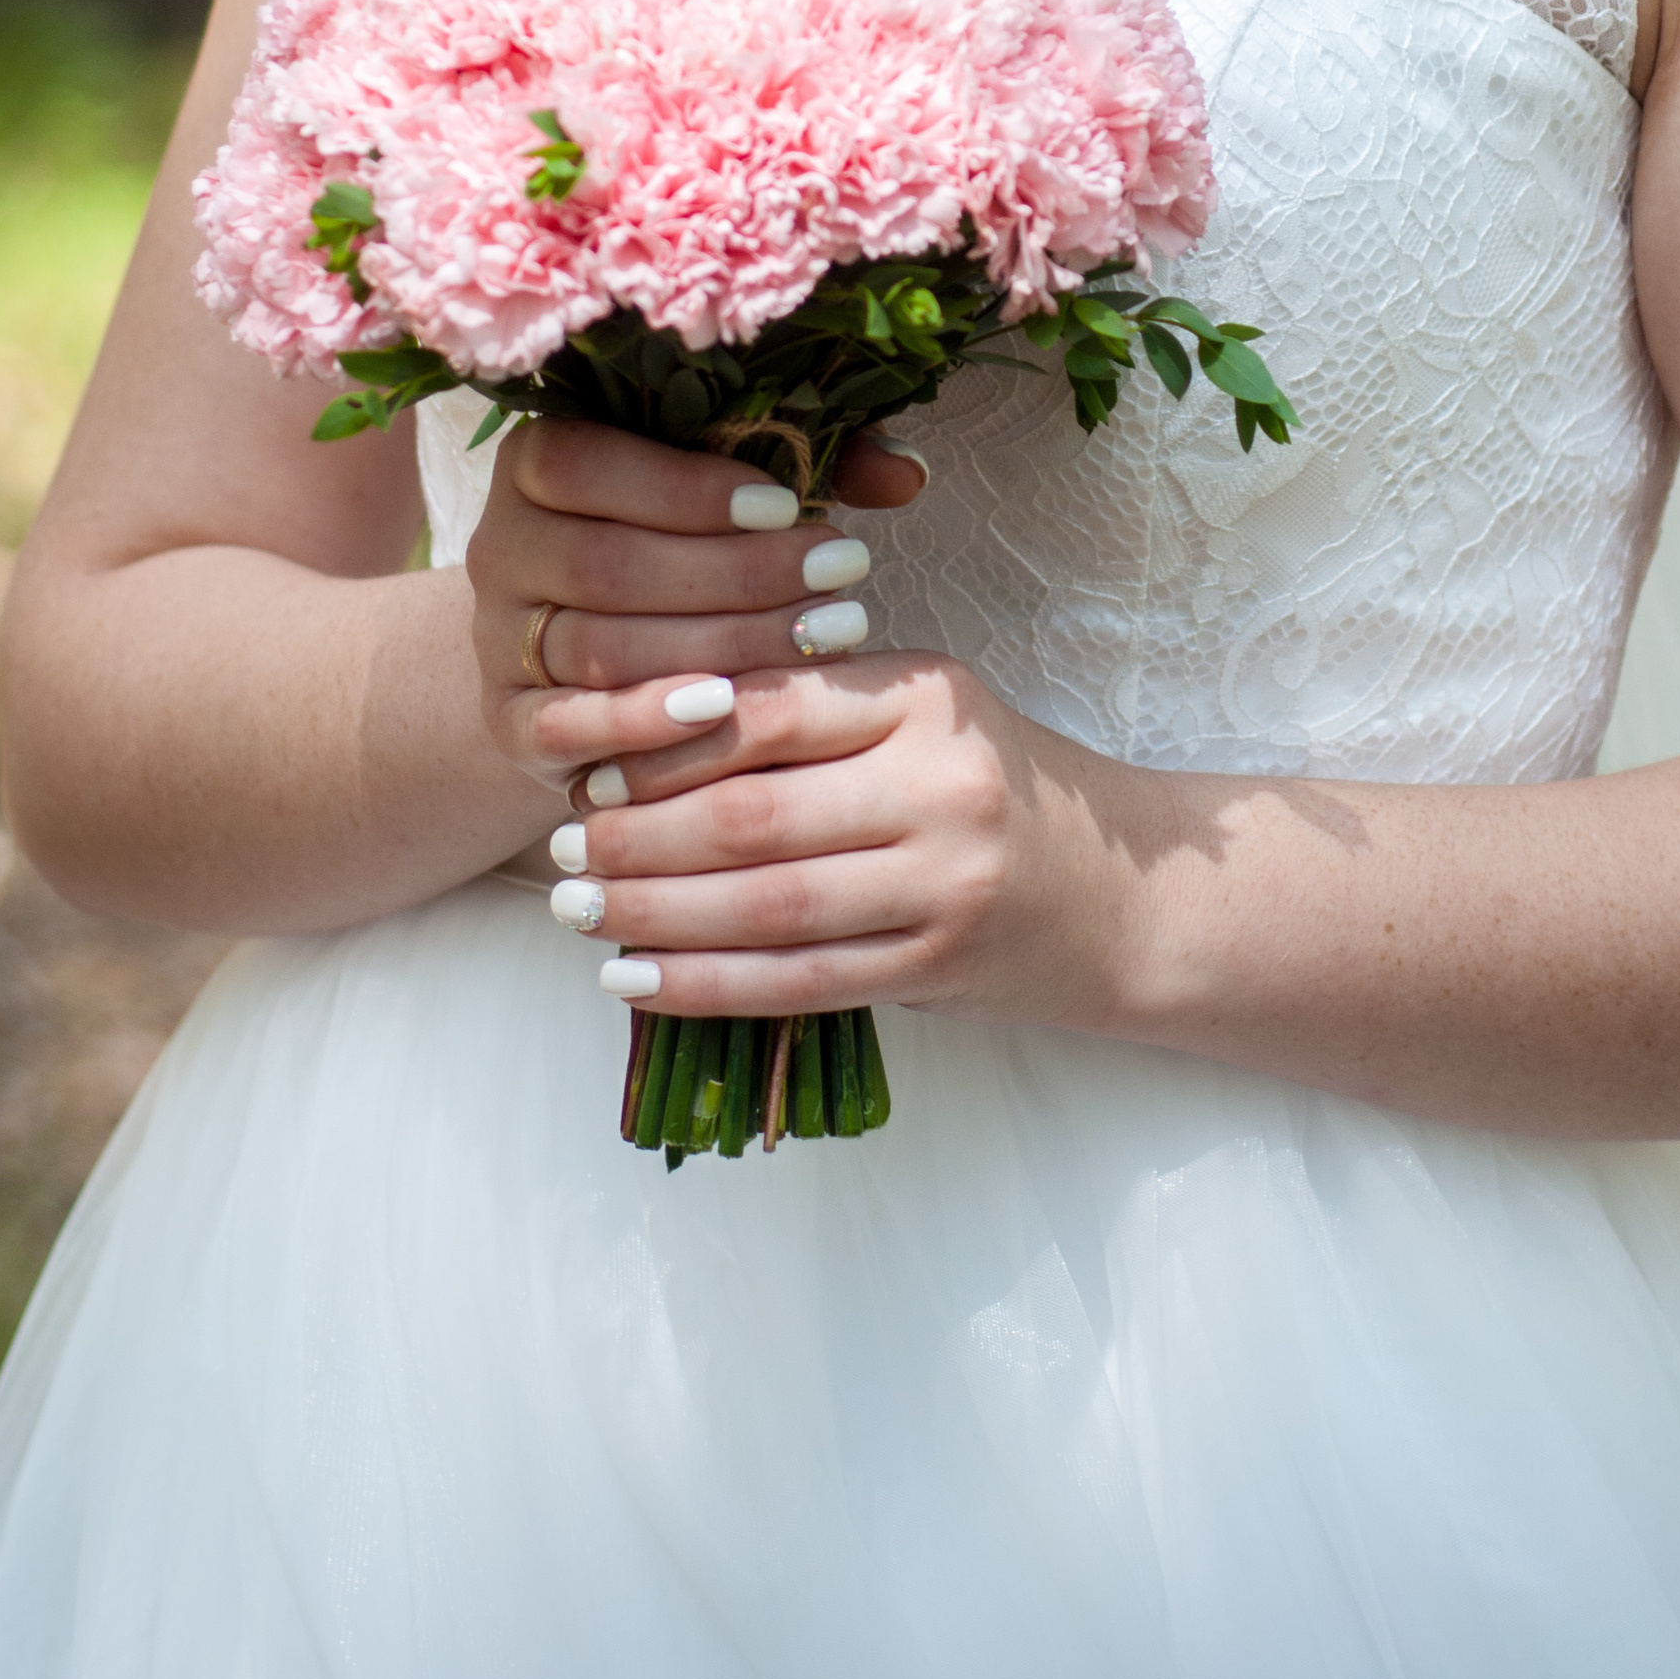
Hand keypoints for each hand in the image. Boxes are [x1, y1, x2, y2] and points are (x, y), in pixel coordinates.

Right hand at [467, 419, 926, 804]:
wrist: (587, 656)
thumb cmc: (684, 546)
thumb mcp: (737, 488)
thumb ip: (817, 460)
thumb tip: (908, 472)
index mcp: (536, 461)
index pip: (587, 464)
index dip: (687, 488)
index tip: (790, 507)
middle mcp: (501, 545)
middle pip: (605, 565)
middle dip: (735, 574)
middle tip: (842, 576)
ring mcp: (496, 640)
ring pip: (598, 646)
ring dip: (718, 646)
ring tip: (821, 637)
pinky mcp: (508, 722)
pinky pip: (565, 726)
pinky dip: (643, 721)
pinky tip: (725, 708)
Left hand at [543, 653, 1155, 1031]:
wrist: (1119, 894)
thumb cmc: (992, 789)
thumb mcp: (920, 719)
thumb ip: (812, 715)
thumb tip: (643, 734)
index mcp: (926, 694)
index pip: (767, 710)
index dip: (663, 742)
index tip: (588, 764)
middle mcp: (941, 782)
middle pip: (752, 814)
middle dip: (637, 837)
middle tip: (560, 850)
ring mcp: (945, 880)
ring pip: (765, 903)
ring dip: (654, 913)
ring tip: (578, 912)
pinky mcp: (937, 965)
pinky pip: (797, 980)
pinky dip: (704, 983)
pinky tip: (635, 978)